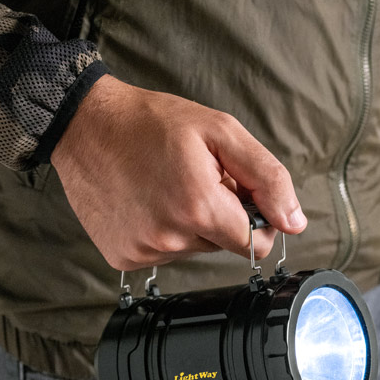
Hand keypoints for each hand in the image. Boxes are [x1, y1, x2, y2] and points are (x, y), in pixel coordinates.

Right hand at [51, 74, 306, 269]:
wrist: (84, 125)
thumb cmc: (152, 122)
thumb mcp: (221, 132)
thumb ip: (267, 178)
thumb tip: (295, 223)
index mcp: (200, 208)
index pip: (257, 245)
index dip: (257, 219)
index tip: (240, 193)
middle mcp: (171, 238)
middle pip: (223, 245)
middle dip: (219, 215)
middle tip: (194, 178)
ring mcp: (144, 251)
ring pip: (192, 249)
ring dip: (189, 222)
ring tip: (166, 185)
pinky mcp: (123, 257)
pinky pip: (162, 252)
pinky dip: (161, 230)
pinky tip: (145, 200)